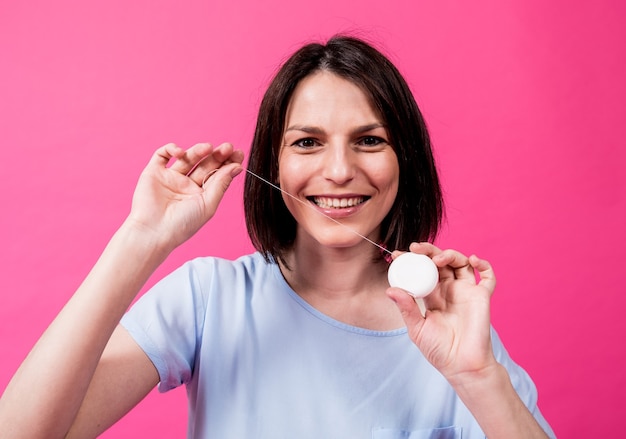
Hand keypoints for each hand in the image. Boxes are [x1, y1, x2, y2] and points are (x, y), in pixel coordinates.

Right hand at [126, 142, 243, 250]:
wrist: (153, 231)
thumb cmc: (182, 224)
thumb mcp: (208, 204)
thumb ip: (221, 184)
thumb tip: (237, 166)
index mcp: (201, 194)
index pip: (217, 174)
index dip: (228, 163)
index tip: (238, 154)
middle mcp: (186, 185)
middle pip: (205, 164)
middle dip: (217, 155)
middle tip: (228, 147)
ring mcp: (170, 178)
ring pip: (187, 158)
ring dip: (198, 150)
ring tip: (208, 148)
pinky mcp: (154, 173)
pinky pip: (162, 155)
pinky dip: (171, 149)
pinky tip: (181, 153)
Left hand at [386, 242, 497, 382]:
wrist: (462, 366)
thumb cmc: (439, 350)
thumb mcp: (417, 329)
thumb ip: (406, 308)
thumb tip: (390, 290)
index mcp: (432, 296)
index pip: (421, 271)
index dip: (412, 261)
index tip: (398, 255)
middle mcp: (449, 290)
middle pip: (440, 262)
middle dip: (428, 251)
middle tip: (415, 249)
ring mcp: (466, 291)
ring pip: (460, 263)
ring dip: (450, 254)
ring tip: (437, 258)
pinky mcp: (482, 297)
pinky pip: (488, 277)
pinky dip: (484, 265)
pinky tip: (473, 260)